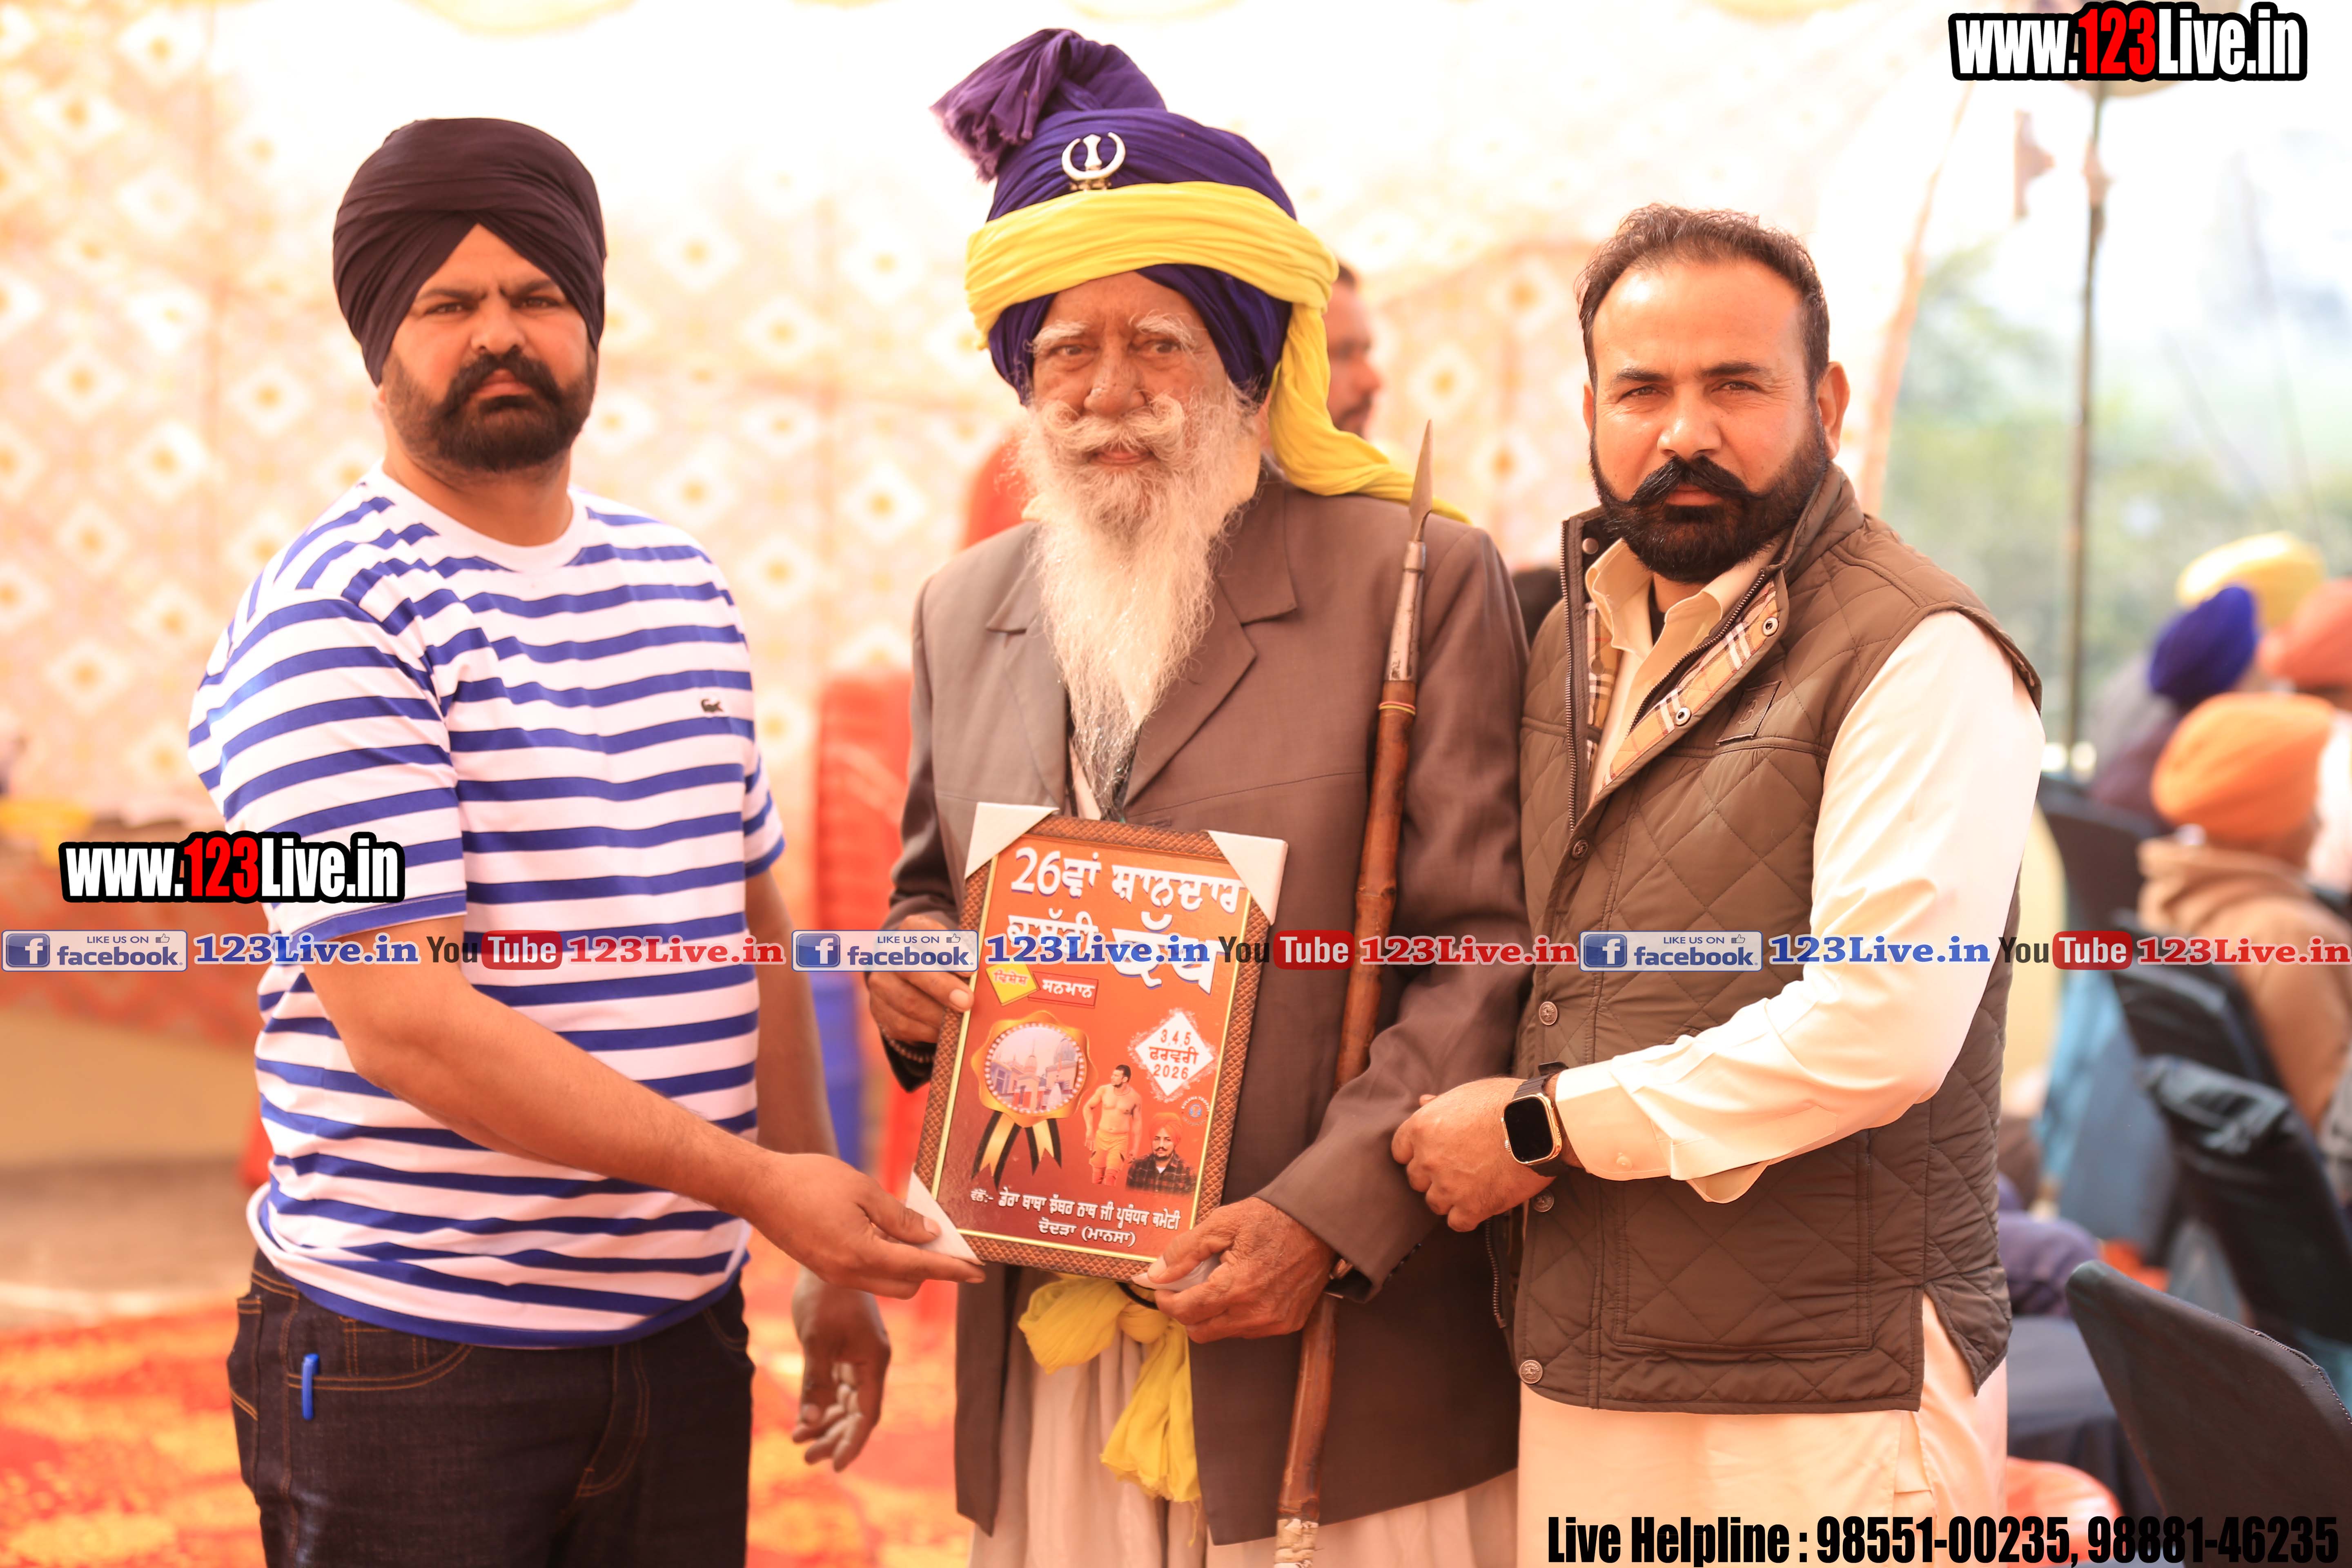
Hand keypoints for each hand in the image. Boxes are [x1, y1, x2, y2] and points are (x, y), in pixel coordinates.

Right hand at [742, 1151, 983, 1296]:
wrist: (758, 1189)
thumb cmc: (808, 1181)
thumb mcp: (862, 1190)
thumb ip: (899, 1217)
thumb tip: (930, 1235)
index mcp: (862, 1255)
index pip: (920, 1268)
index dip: (953, 1269)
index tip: (979, 1271)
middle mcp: (849, 1274)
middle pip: (907, 1286)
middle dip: (933, 1271)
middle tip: (951, 1245)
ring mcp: (835, 1275)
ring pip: (886, 1283)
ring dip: (909, 1267)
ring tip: (923, 1237)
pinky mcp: (826, 1269)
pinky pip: (867, 1275)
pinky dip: (887, 1262)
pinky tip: (892, 1237)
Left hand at [789, 1270, 889, 1470]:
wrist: (824, 1257)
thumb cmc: (824, 1297)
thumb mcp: (817, 1341)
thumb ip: (816, 1383)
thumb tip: (808, 1423)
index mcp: (873, 1360)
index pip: (866, 1414)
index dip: (853, 1442)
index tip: (836, 1466)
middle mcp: (871, 1362)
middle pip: (857, 1412)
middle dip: (835, 1437)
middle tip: (808, 1458)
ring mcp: (859, 1356)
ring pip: (847, 1401)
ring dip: (827, 1422)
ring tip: (801, 1442)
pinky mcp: (846, 1349)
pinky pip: (838, 1385)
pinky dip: (823, 1402)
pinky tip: (804, 1417)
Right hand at [864, 913, 972, 1047]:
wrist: (912, 978)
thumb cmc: (945, 960)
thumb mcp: (955, 949)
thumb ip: (967, 955)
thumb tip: (992, 971)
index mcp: (910, 929)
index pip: (924, 932)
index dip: (947, 950)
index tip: (971, 968)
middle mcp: (890, 952)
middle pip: (911, 968)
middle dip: (942, 987)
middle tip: (968, 1001)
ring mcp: (882, 982)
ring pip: (907, 1001)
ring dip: (937, 1015)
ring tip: (961, 1022)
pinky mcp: (880, 1010)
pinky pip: (903, 1024)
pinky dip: (928, 1030)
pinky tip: (945, 1032)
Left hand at [1143, 1197, 1335, 1341]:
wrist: (1318, 1224)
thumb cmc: (1271, 1219)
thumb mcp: (1222, 1223)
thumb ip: (1185, 1251)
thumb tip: (1155, 1274)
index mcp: (1237, 1286)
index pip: (1186, 1311)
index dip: (1166, 1301)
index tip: (1162, 1288)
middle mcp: (1256, 1312)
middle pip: (1200, 1331)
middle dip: (1186, 1310)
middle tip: (1186, 1286)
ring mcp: (1274, 1322)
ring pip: (1223, 1332)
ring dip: (1212, 1314)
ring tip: (1219, 1282)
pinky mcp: (1287, 1324)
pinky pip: (1248, 1330)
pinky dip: (1236, 1315)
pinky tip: (1243, 1289)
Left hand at [1392, 1077, 1556, 1230]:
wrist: (1539, 1124)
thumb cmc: (1505, 1103)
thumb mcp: (1466, 1094)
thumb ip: (1440, 1103)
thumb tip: (1423, 1101)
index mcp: (1422, 1128)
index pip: (1400, 1151)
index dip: (1416, 1154)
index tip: (1432, 1155)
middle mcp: (1428, 1159)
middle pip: (1417, 1179)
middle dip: (1434, 1176)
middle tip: (1458, 1169)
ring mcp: (1448, 1186)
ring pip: (1434, 1202)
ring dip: (1450, 1198)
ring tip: (1472, 1186)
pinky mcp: (1472, 1207)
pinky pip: (1457, 1222)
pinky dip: (1467, 1216)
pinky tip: (1480, 1204)